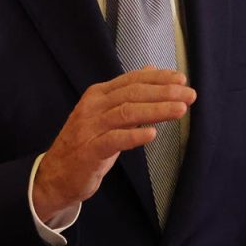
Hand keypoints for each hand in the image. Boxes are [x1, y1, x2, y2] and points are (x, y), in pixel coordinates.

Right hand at [32, 67, 194, 223]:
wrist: (56, 175)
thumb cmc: (87, 143)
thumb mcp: (107, 114)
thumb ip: (128, 94)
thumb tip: (151, 70)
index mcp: (98, 94)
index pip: (132, 80)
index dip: (158, 78)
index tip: (182, 79)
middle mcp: (93, 106)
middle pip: (132, 94)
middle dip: (164, 92)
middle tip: (189, 94)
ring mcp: (90, 128)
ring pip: (126, 113)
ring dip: (156, 110)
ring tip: (180, 110)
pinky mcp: (89, 150)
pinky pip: (114, 140)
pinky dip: (134, 136)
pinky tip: (152, 134)